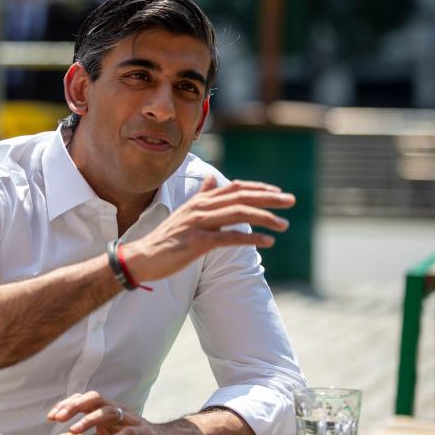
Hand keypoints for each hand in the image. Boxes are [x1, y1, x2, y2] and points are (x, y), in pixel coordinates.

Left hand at [47, 391, 178, 434]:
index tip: (50, 416)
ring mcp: (130, 419)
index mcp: (105, 411)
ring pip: (109, 412)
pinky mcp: (143, 432)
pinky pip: (128, 432)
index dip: (66, 405)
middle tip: (57, 418)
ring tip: (74, 430)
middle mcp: (117, 411)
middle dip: (74, 406)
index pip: (83, 401)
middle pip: (94, 399)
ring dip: (89, 420)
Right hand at [121, 176, 294, 283]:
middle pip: (240, 197)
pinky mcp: (197, 242)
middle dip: (269, 198)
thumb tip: (212, 178)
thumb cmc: (166, 237)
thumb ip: (201, 195)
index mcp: (199, 201)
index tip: (277, 192)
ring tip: (283, 225)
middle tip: (291, 201)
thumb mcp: (184, 212)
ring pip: (238, 213)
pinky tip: (267, 242)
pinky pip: (229, 238)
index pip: (234, 188)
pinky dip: (250, 238)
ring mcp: (198, 224)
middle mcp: (200, 208)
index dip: (258, 188)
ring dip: (265, 217)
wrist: (143, 256)